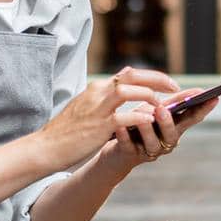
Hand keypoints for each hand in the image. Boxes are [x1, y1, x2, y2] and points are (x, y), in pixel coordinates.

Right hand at [34, 66, 178, 166]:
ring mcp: (98, 108)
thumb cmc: (68, 130)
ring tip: (161, 106)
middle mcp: (98, 93)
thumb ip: (105, 97)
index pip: (128, 73)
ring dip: (148, 96)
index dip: (150, 76)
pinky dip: (138, 117)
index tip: (165, 82)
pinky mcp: (98, 126)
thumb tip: (124, 87)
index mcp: (97, 88)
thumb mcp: (86, 107)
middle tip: (174, 87)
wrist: (47, 146)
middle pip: (132, 76)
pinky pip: (123, 117)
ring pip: (128, 91)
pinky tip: (149, 120)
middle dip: (156, 79)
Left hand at [100, 85, 217, 170]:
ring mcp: (148, 150)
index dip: (204, 109)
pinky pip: (128, 146)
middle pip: (171, 134)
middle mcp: (165, 142)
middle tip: (162, 109)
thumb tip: (199, 90)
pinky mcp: (130, 155)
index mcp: (175, 129)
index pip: (192, 119)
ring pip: (151, 143)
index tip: (214, 98)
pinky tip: (121, 128)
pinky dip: (125, 137)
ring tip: (140, 118)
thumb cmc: (142, 125)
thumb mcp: (158, 110)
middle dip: (168, 122)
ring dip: (147, 130)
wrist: (118, 149)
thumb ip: (176, 102)